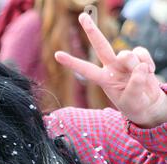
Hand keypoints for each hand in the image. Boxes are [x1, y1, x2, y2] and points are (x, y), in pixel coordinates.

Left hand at [55, 13, 166, 128]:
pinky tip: (149, 72)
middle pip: (100, 46)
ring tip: (140, 77)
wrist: (149, 103)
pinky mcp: (138, 57)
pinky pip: (141, 53)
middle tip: (82, 17)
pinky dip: (147, 63)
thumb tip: (140, 66)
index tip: (56, 54)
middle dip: (92, 30)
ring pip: (127, 55)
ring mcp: (125, 61)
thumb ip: (135, 85)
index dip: (72, 62)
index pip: (85, 70)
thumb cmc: (135, 104)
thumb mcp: (131, 100)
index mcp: (103, 79)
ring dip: (134, 66)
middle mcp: (111, 67)